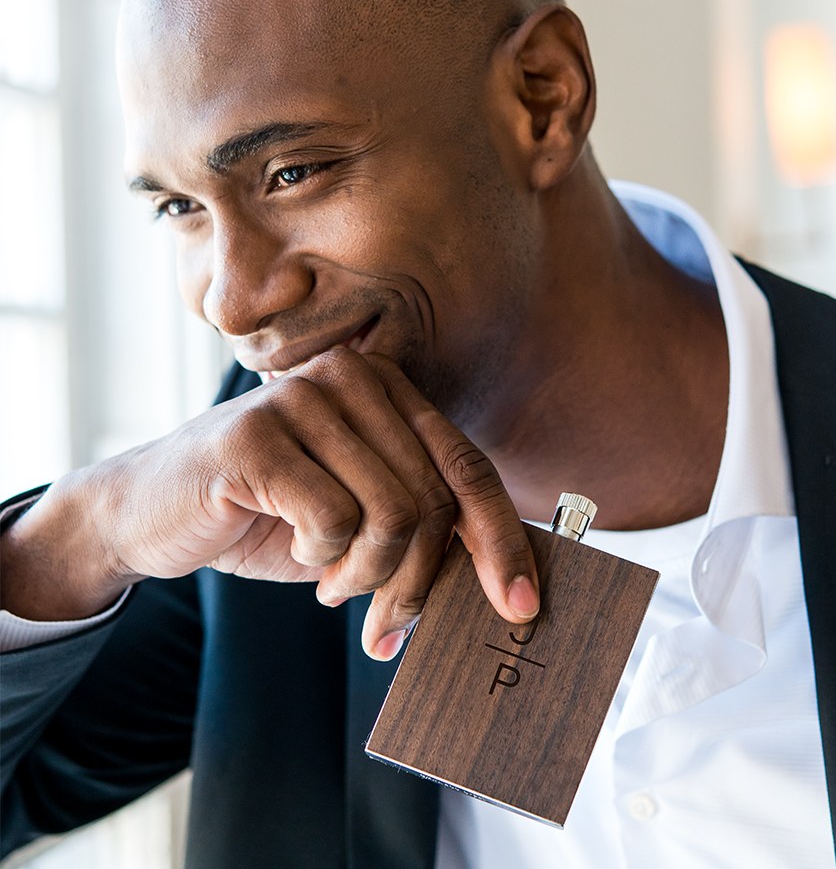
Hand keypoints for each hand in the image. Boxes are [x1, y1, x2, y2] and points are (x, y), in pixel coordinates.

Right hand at [0, 350, 538, 658]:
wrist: (154, 513)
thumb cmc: (272, 515)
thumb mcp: (362, 519)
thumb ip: (424, 527)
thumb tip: (508, 582)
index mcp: (388, 389)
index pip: (468, 467)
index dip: (502, 540)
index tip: (520, 606)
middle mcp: (352, 377)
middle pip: (433, 499)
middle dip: (415, 579)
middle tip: (385, 619)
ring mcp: (302, 398)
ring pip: (391, 513)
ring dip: (366, 575)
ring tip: (334, 581)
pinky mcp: (256, 434)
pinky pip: (332, 520)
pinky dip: (319, 558)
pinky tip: (293, 548)